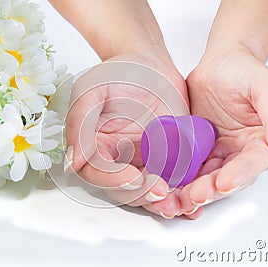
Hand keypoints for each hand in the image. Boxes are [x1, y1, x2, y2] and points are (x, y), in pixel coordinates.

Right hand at [64, 52, 199, 218]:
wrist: (152, 65)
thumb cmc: (120, 73)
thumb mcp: (92, 90)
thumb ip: (80, 123)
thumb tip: (73, 162)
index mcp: (95, 147)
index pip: (97, 174)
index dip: (113, 180)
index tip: (132, 177)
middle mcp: (118, 159)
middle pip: (124, 190)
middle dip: (142, 195)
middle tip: (161, 191)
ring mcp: (144, 161)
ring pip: (149, 191)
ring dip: (164, 202)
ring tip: (180, 203)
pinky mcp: (168, 159)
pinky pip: (173, 181)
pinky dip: (183, 192)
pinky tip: (194, 200)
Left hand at [179, 44, 267, 214]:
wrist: (219, 63)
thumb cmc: (244, 71)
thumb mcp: (266, 88)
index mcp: (261, 143)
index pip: (252, 164)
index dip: (239, 175)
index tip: (224, 184)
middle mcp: (239, 152)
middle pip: (225, 177)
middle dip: (210, 190)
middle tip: (193, 197)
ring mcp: (216, 152)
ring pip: (204, 177)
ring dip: (190, 190)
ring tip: (176, 199)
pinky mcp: (196, 149)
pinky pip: (187, 167)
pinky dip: (177, 179)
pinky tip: (166, 187)